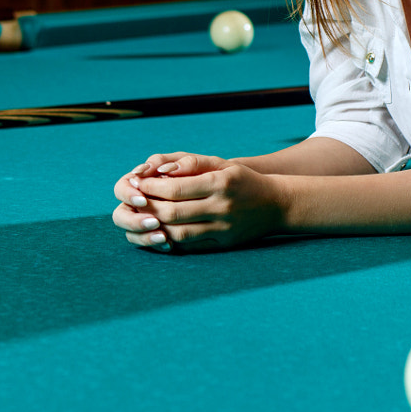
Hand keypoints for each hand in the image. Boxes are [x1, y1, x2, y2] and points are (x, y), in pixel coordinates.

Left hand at [110, 153, 286, 251]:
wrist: (277, 205)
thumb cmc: (243, 180)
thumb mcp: (222, 164)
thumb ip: (191, 164)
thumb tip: (160, 170)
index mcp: (220, 183)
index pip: (175, 189)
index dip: (151, 188)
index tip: (137, 184)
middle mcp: (222, 207)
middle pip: (173, 213)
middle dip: (147, 208)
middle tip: (133, 202)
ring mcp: (224, 229)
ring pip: (179, 234)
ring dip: (155, 228)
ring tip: (142, 218)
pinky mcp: (224, 244)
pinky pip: (191, 247)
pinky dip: (171, 242)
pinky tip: (158, 233)